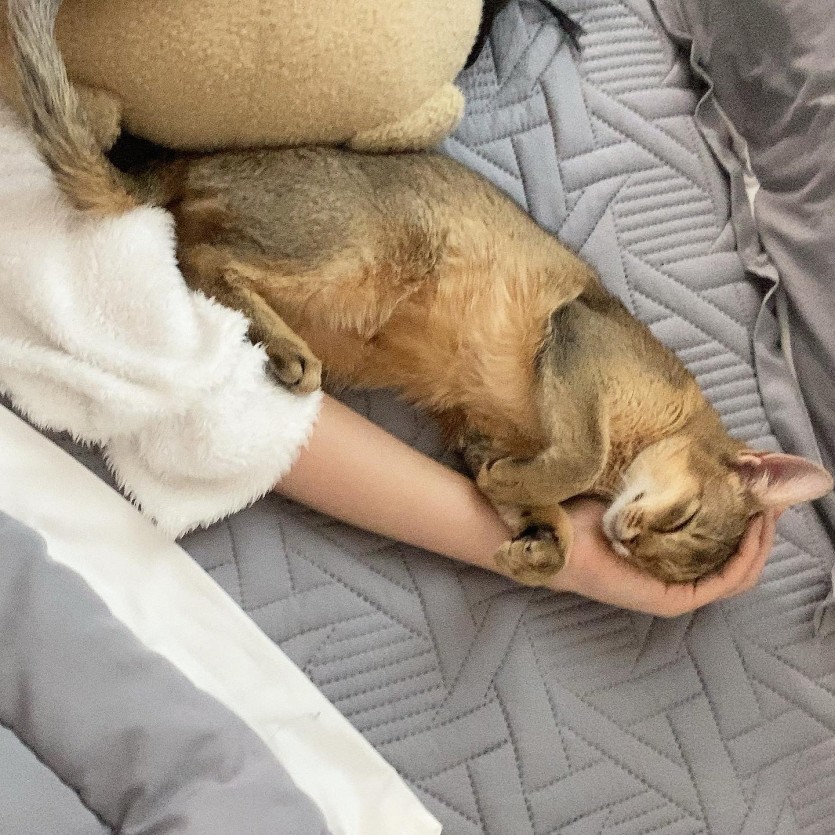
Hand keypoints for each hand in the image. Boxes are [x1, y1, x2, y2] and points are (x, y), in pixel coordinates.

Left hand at [550, 498, 776, 616]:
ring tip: (770, 508)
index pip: (726, 541)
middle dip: (764, 526)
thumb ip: (671, 480)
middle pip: (740, 557)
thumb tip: (705, 453)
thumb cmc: (585, 508)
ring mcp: (677, 591)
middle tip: (776, 494)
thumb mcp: (638, 488)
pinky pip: (725, 581)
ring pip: (739, 571)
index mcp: (671, 553)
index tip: (762, 483)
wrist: (553, 529)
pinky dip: (745, 556)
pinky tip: (753, 529)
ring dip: (761, 540)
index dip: (750, 514)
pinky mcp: (674, 599)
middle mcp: (678, 575)